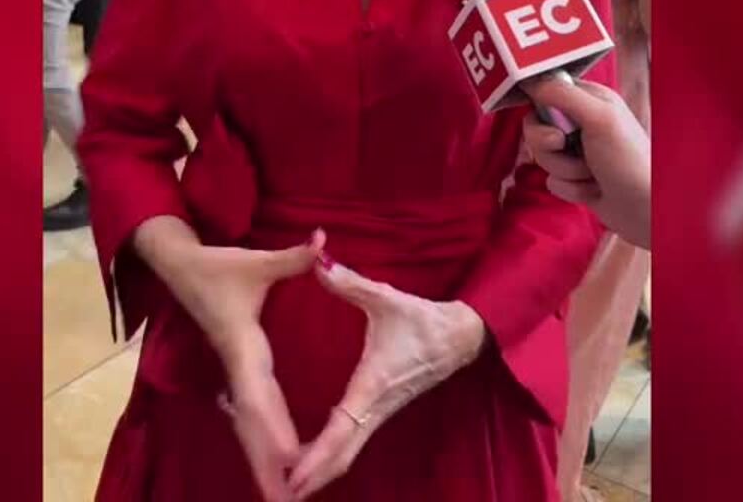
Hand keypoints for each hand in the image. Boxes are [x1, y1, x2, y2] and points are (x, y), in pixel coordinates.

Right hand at [134, 219, 323, 500]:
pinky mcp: (236, 371)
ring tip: (280, 497)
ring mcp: (235, 371)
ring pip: (247, 425)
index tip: (293, 458)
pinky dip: (258, 442)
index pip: (260, 393)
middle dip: (267, 462)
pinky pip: (247, 415)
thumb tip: (322, 240)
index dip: (275, 426)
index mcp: (243, 345)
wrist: (179, 267)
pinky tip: (270, 467)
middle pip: (252, 423)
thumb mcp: (256, 261)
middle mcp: (238, 366)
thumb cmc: (218, 265)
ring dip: (261, 461)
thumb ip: (292, 257)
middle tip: (287, 499)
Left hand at [287, 259, 486, 498]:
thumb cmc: (424, 319)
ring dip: (320, 471)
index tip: (293, 474)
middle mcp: (374, 406)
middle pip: (342, 454)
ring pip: (347, 453)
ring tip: (288, 488)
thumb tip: (319, 264)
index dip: (316, 454)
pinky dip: (330, 458)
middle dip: (312, 476)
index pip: (341, 429)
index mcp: (372, 385)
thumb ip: (351, 283)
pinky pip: (352, 443)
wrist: (462, 335)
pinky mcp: (380, 411)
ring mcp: (379, 413)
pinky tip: (311, 464)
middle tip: (281, 495)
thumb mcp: (388, 298)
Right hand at [520, 76, 649, 248]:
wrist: (646, 210)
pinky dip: (571, 189)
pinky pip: (553, 182)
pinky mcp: (575, 179)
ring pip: (543, 158)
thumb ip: (564, 95)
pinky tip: (594, 191)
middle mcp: (582, 123)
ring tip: (592, 175)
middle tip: (569, 149)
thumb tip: (531, 84)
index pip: (545, 94)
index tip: (554, 129)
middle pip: (537, 129)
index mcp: (590, 100)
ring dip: (565, 171)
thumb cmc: (629, 160)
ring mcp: (578, 152)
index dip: (542, 112)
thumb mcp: (600, 118)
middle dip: (550, 148)